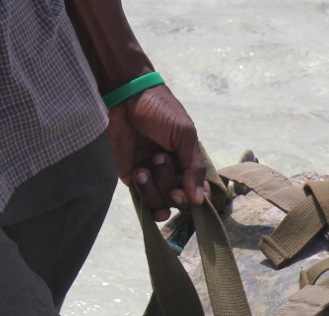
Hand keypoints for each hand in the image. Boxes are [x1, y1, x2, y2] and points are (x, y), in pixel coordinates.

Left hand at [106, 85, 207, 220]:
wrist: (128, 98)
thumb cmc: (162, 112)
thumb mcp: (185, 136)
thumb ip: (195, 168)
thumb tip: (200, 201)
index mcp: (190, 165)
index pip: (200, 196)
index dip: (194, 199)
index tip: (186, 188)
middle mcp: (175, 176)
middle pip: (181, 202)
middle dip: (173, 188)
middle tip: (163, 161)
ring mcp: (154, 179)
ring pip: (162, 204)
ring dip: (156, 185)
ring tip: (149, 161)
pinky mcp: (134, 179)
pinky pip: (144, 200)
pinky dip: (144, 192)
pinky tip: (140, 173)